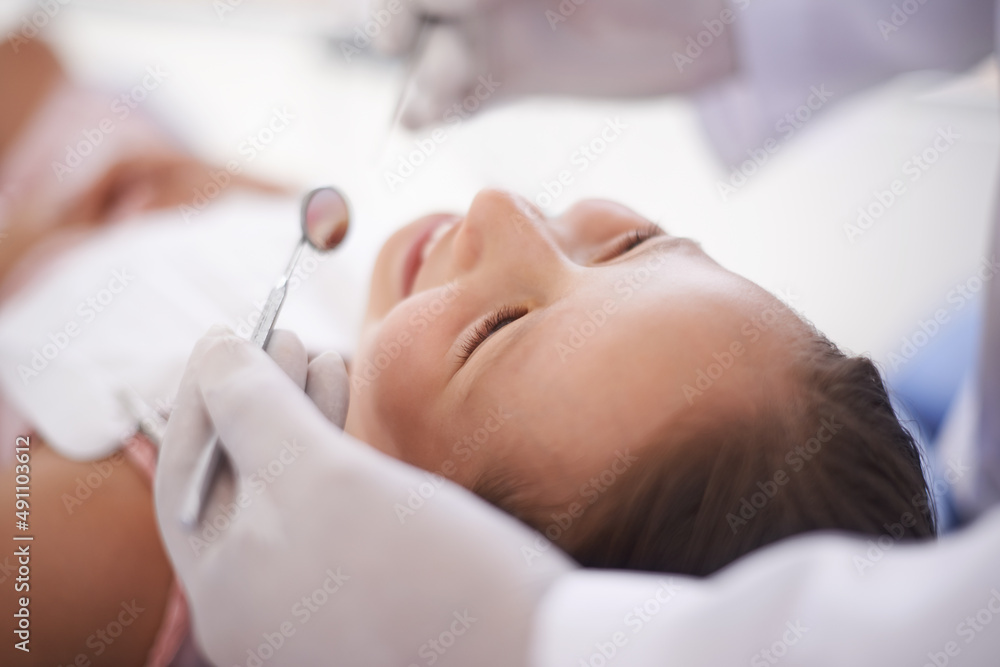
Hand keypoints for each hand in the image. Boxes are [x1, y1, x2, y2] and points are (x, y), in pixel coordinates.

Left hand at [155, 327, 572, 666]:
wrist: (538, 650)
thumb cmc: (424, 572)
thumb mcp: (326, 479)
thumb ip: (256, 410)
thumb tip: (214, 351)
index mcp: (228, 592)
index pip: (188, 475)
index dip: (202, 395)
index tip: (227, 332)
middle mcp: (262, 604)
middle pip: (239, 481)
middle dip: (258, 399)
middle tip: (284, 333)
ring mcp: (316, 600)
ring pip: (290, 489)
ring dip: (299, 416)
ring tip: (324, 354)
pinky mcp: (369, 588)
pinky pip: (332, 508)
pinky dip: (336, 449)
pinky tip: (352, 407)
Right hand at [370, 0, 736, 127]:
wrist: (708, 24)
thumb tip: (454, 1)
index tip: (428, 15)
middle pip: (419, 7)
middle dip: (403, 25)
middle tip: (407, 46)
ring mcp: (496, 31)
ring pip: (434, 51)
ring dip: (422, 76)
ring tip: (426, 104)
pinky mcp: (512, 76)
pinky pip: (462, 93)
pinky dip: (439, 108)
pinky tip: (423, 122)